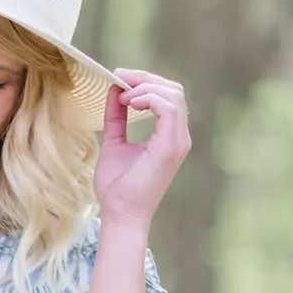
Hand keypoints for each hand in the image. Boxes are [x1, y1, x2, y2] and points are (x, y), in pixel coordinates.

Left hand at [93, 71, 190, 227]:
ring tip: (123, 94)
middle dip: (145, 78)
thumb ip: (116, 117)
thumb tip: (114, 90)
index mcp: (169, 136)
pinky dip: (148, 98)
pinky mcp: (171, 146)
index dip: (145, 81)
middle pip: (173, 89)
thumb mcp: (113, 144)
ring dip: (145, 87)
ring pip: (173, 94)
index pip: (167, 95)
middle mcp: (179, 137)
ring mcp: (178, 141)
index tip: (119, 79)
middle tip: (119, 77)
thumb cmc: (117, 189)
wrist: (120, 215)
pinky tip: (128, 102)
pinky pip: (168, 106)